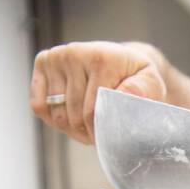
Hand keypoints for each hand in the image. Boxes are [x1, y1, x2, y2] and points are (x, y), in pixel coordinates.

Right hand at [30, 40, 166, 144]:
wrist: (121, 60)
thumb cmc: (136, 78)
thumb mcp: (150, 84)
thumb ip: (143, 92)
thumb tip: (121, 97)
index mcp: (101, 59)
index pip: (92, 113)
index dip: (100, 133)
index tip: (110, 135)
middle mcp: (75, 54)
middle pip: (73, 116)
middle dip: (87, 132)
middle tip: (100, 131)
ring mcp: (56, 57)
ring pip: (56, 115)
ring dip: (72, 129)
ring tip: (89, 123)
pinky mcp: (44, 62)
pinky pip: (39, 105)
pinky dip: (53, 119)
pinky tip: (71, 114)